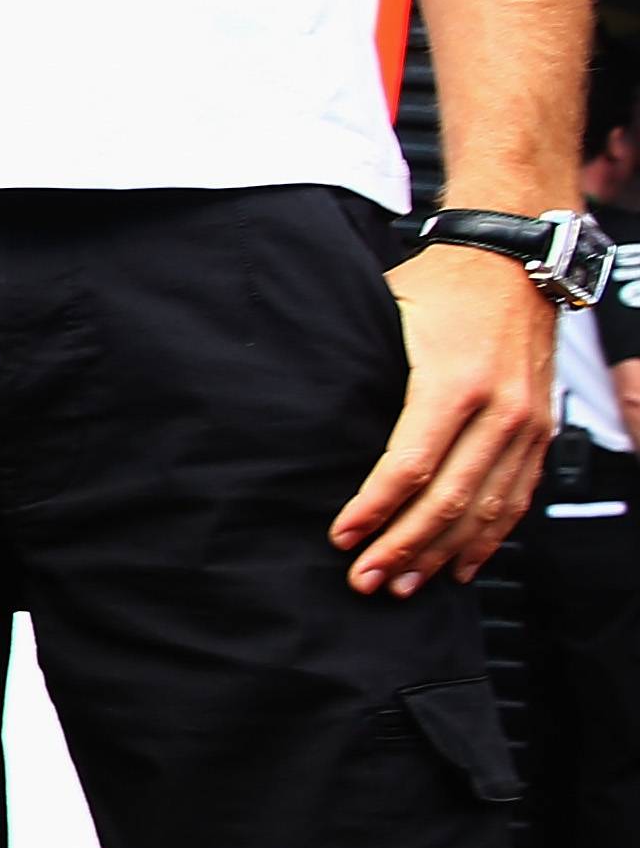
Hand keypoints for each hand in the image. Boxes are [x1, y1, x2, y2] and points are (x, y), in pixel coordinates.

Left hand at [334, 240, 555, 593]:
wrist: (515, 262)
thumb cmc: (444, 284)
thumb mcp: (389, 315)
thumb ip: (362, 371)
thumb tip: (307, 415)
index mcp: (453, 383)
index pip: (409, 466)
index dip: (374, 509)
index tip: (342, 537)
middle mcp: (498, 410)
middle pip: (449, 500)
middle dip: (403, 547)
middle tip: (367, 580)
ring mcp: (526, 424)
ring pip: (486, 509)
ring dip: (442, 553)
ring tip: (404, 585)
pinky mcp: (541, 431)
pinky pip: (518, 498)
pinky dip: (490, 538)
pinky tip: (461, 564)